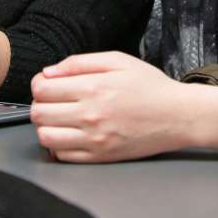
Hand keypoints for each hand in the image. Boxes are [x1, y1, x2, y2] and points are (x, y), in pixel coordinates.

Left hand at [30, 52, 191, 162]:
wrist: (178, 116)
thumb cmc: (151, 86)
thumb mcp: (118, 60)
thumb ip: (80, 63)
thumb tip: (49, 72)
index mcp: (93, 88)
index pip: (42, 89)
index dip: (39, 84)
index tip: (48, 83)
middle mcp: (90, 116)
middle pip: (38, 113)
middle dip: (40, 104)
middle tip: (53, 100)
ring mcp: (94, 140)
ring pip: (46, 137)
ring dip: (46, 126)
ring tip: (59, 118)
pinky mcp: (100, 157)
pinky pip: (62, 155)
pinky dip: (59, 145)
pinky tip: (71, 133)